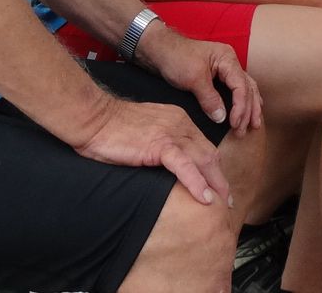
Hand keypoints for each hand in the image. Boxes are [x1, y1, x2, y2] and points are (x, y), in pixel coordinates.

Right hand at [72, 94, 235, 206]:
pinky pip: (184, 166)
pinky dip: (197, 183)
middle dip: (220, 178)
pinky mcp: (159, 144)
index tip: (218, 184)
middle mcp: (180, 124)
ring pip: (203, 160)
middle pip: (209, 154)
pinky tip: (205, 197)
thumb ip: (161, 143)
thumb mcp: (146, 132)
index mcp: (178, 120)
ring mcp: (171, 134)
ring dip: (215, 184)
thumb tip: (167, 163)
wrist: (93, 118)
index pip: (203, 146)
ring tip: (222, 203)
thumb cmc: (112, 128)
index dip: (213, 167)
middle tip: (227, 199)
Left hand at [134, 27, 261, 136]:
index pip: (241, 86)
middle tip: (245, 130)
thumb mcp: (193, 78)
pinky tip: (247, 110)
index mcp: (227, 59)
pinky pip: (237, 89)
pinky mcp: (218, 75)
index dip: (241, 107)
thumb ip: (209, 98)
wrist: (159, 49)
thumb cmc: (176, 58)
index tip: (235, 124)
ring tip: (254, 124)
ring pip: (246, 88)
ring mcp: (225, 68)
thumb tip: (222, 118)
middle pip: (247, 88)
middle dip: (249, 110)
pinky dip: (244, 101)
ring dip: (250, 107)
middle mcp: (230, 62)